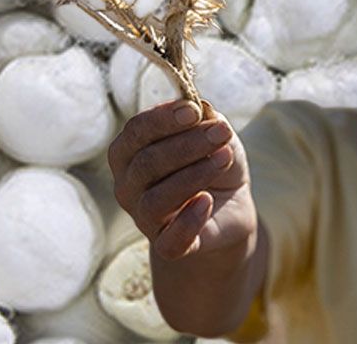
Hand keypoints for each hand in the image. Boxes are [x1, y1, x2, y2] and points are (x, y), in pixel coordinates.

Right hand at [108, 100, 255, 260]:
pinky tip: (207, 201)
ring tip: (225, 158)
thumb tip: (199, 110)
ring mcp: (143, 218)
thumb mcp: (213, 133)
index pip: (136, 132)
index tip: (194, 111)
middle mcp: (128, 186)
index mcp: (130, 152)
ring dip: (194, 175)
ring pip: (155, 201)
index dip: (163, 119)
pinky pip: (169, 241)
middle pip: (147, 164)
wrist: (229, 205)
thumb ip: (204, 119)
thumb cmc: (212, 160)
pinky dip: (189, 221)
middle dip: (188, 145)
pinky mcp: (167, 246)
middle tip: (222, 133)